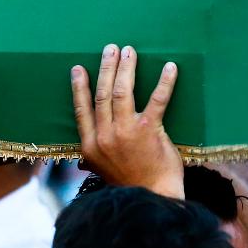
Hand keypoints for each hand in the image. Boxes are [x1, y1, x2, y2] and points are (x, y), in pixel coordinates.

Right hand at [70, 44, 183, 198]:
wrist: (152, 199)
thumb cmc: (130, 184)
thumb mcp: (102, 171)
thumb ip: (94, 156)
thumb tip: (84, 156)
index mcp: (91, 145)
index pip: (82, 109)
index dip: (79, 87)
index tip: (78, 68)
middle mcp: (105, 136)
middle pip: (102, 94)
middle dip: (106, 68)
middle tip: (111, 49)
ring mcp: (126, 132)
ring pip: (122, 92)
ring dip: (126, 69)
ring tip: (129, 52)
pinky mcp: (149, 131)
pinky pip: (157, 100)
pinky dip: (164, 82)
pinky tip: (170, 68)